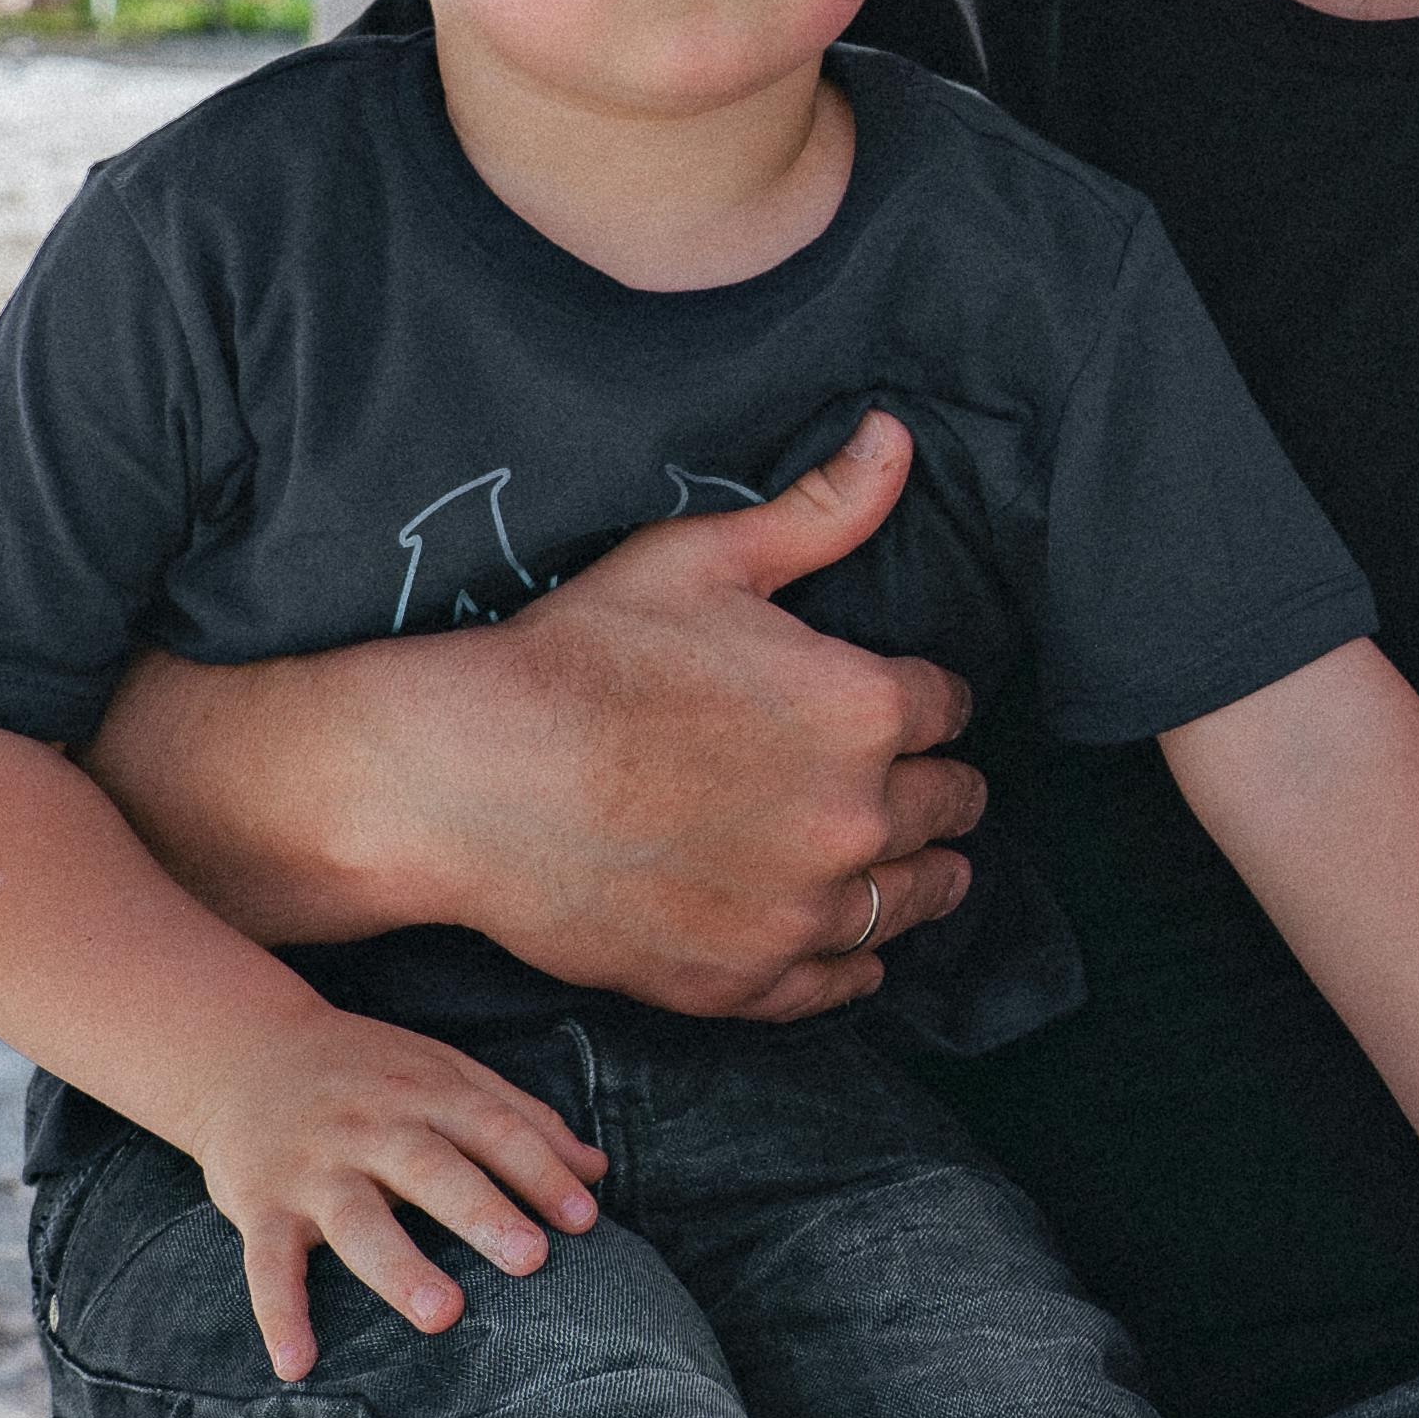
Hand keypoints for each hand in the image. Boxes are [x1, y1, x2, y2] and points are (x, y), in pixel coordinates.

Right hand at [151, 1008, 610, 1382]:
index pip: (493, 1128)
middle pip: (430, 1169)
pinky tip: (298, 1364)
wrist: (244, 1049)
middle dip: (481, 1213)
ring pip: (356, 1219)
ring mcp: (312, 1167)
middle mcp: (369, 1126)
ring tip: (441, 1313)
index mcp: (424, 1091)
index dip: (540, 1172)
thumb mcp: (443, 1073)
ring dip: (398, 1266)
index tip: (585, 1220)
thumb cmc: (367, 1072)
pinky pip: (267, 1264)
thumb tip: (598, 1171)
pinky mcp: (260, 1204)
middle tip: (532, 1260)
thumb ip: (521, 1118)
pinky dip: (278, 1315)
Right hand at [285, 414, 987, 1023]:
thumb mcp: (702, 558)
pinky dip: (848, 958)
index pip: (950, 707)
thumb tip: (897, 436)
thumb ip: (821, 510)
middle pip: (950, 806)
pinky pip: (844, 982)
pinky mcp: (748, 982)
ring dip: (909, 872)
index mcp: (864, 706)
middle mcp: (856, 817)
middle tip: (895, 777)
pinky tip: (836, 932)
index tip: (898, 702)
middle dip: (928, 784)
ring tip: (888, 855)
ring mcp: (803, 910)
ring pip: (913, 900)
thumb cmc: (578, 657)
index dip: (921, 698)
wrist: (467, 780)